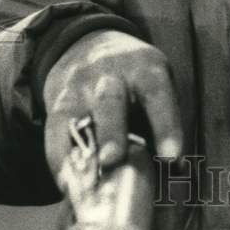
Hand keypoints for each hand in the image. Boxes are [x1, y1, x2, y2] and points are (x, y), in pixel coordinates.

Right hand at [43, 29, 181, 185]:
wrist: (87, 44)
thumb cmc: (133, 79)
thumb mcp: (154, 85)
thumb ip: (161, 123)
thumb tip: (175, 173)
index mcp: (145, 69)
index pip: (157, 95)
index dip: (166, 127)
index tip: (172, 158)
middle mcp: (110, 75)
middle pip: (110, 103)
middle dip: (111, 133)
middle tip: (113, 160)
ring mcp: (80, 88)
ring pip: (78, 118)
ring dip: (80, 152)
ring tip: (84, 185)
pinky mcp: (58, 102)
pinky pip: (55, 133)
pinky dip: (60, 161)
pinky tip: (68, 185)